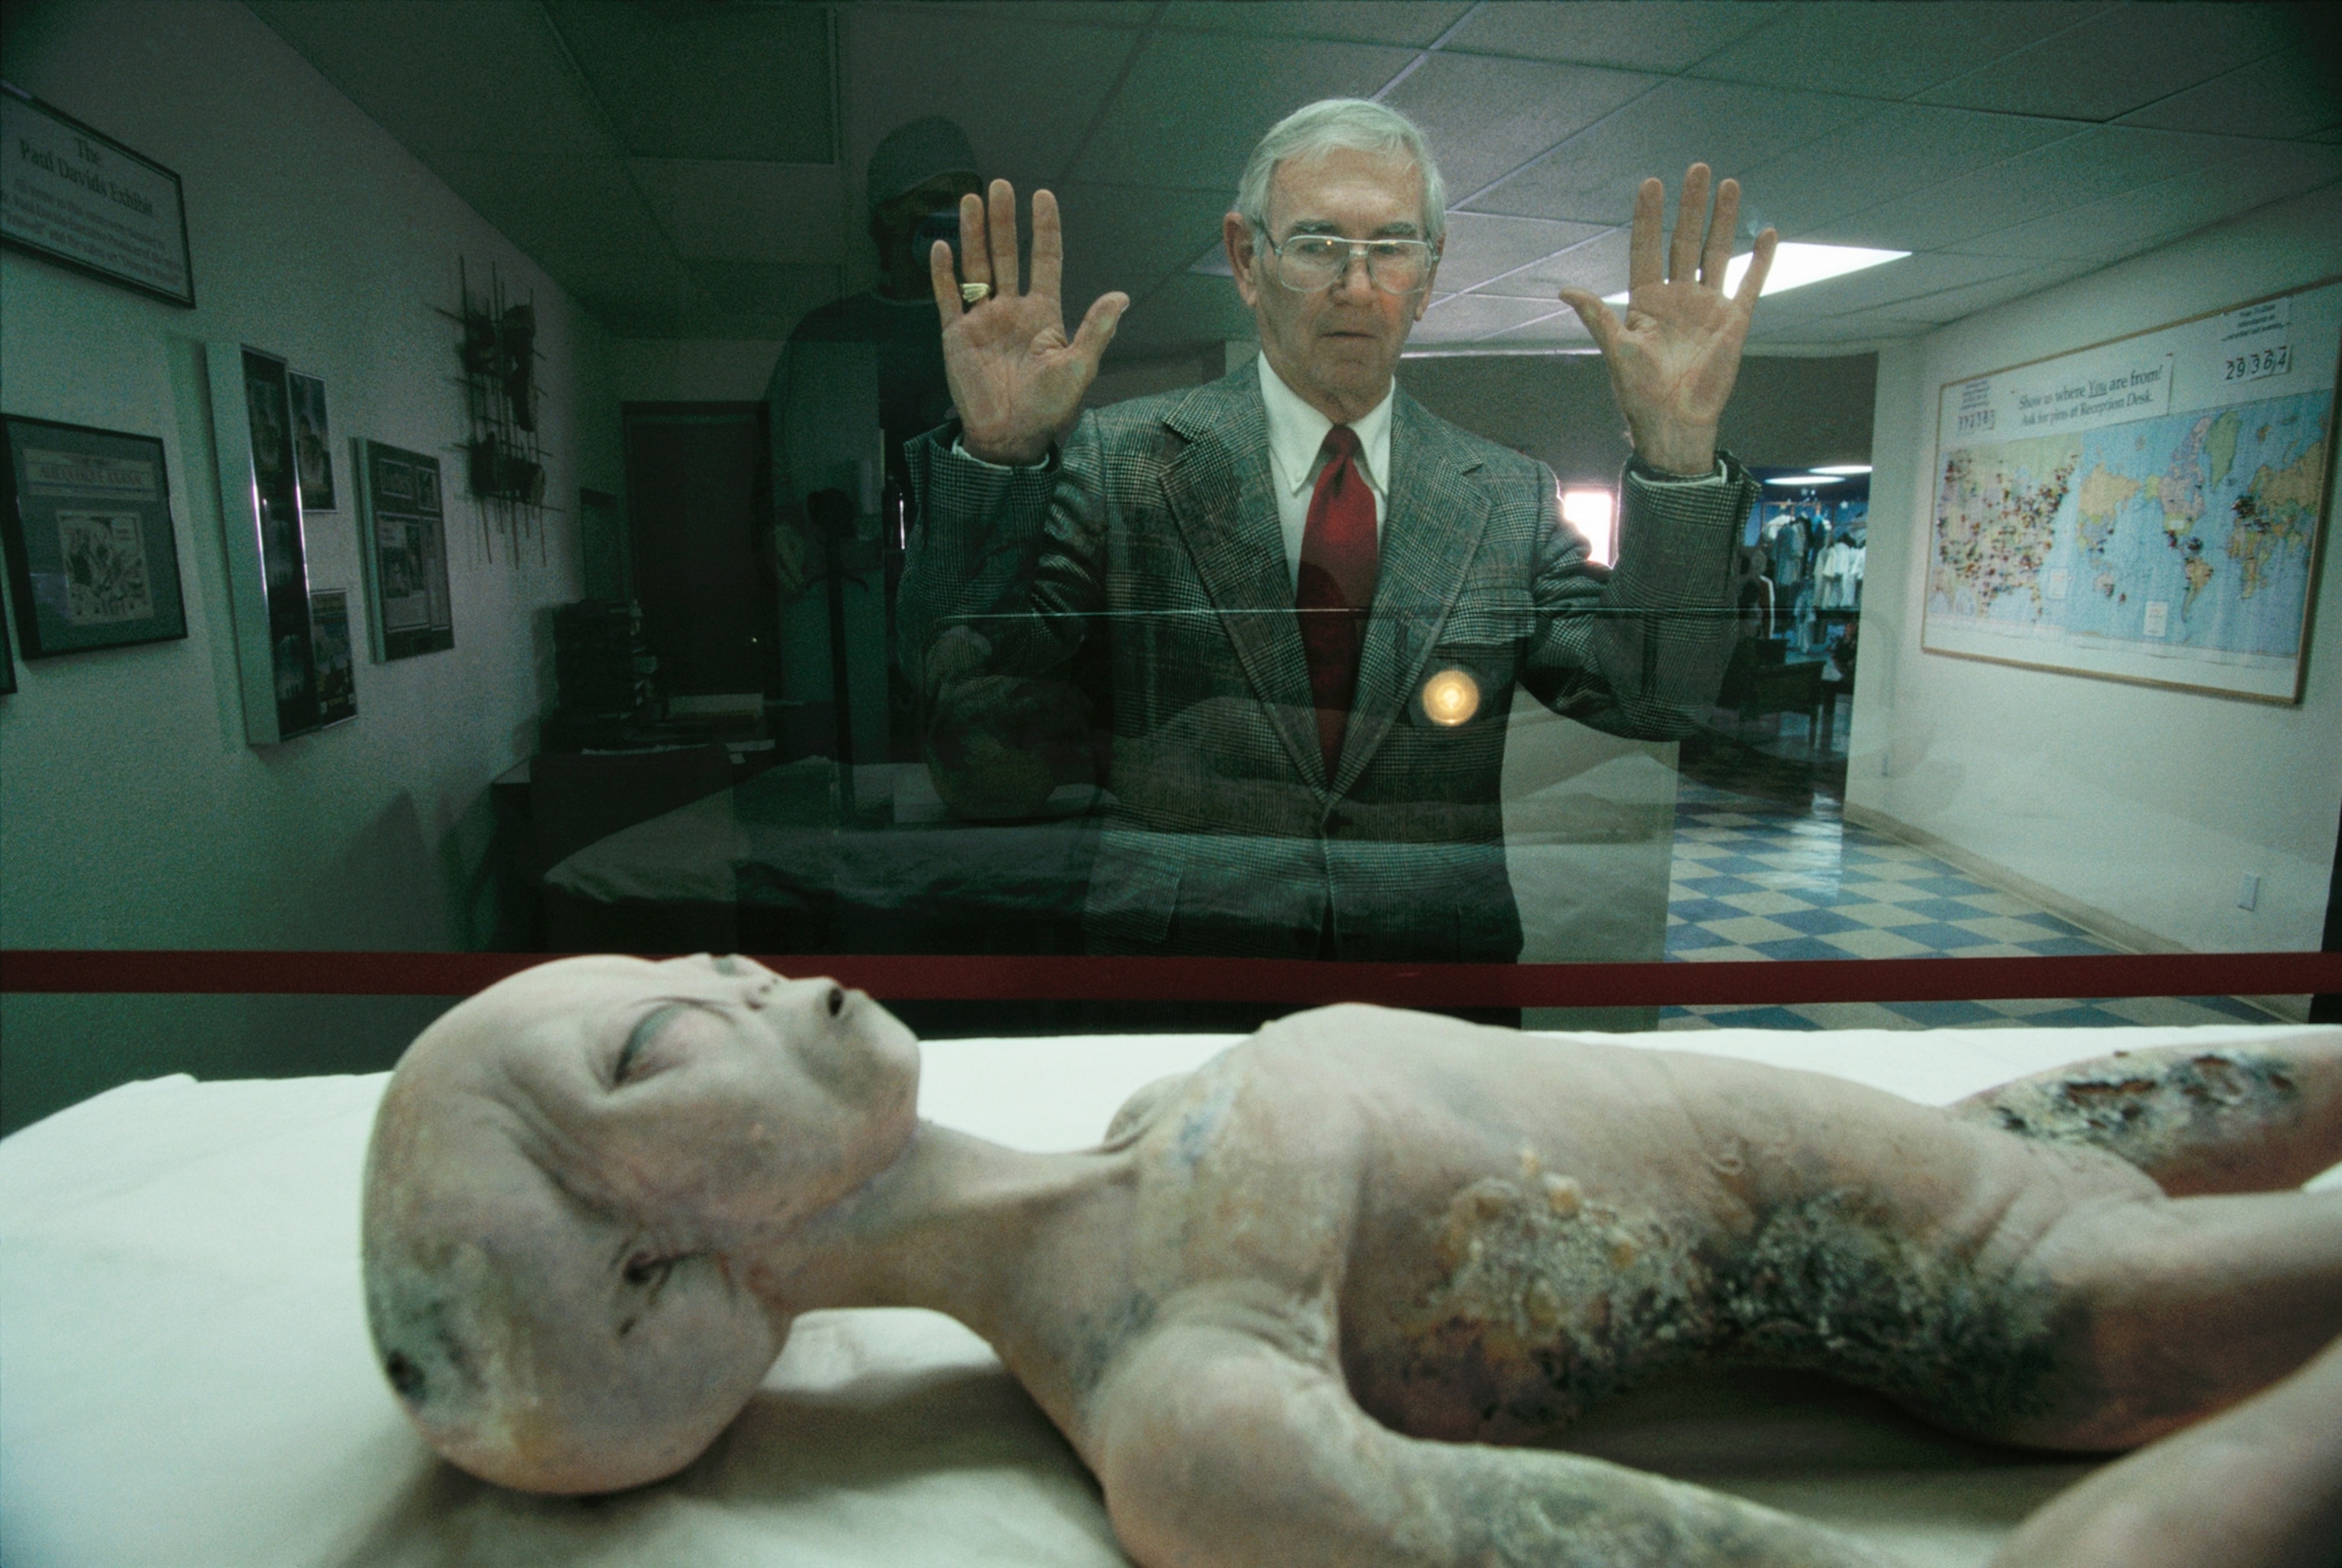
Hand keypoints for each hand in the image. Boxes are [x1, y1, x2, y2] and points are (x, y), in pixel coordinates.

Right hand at [931, 180, 1127, 465]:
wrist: (1011, 437)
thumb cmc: (1049, 407)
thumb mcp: (1079, 367)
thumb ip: (1096, 330)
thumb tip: (1121, 297)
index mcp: (1043, 313)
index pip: (1044, 260)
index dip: (1043, 229)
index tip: (1043, 196)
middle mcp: (1013, 309)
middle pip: (1006, 254)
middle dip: (1003, 221)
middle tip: (1000, 186)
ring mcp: (983, 320)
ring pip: (977, 267)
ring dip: (974, 234)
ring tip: (972, 200)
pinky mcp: (957, 335)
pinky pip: (949, 298)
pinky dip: (943, 273)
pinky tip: (942, 245)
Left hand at [1559, 165, 1774, 475]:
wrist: (1675, 423)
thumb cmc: (1640, 394)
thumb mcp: (1617, 352)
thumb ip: (1597, 318)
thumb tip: (1565, 289)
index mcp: (1646, 301)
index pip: (1647, 248)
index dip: (1649, 217)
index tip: (1651, 183)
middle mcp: (1677, 297)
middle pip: (1684, 240)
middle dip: (1690, 205)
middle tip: (1697, 168)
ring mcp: (1707, 306)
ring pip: (1716, 252)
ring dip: (1723, 219)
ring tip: (1728, 184)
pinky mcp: (1734, 322)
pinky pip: (1749, 284)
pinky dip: (1760, 261)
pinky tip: (1767, 233)